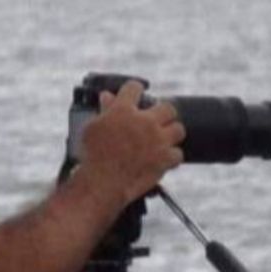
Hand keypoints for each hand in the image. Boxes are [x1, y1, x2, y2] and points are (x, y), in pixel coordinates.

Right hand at [78, 80, 184, 204]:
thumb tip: (106, 97)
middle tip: (156, 120)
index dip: (135, 90)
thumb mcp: (92, 128)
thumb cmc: (92, 156)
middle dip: (163, 113)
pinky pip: (178, 154)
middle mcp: (144, 121)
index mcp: (123, 109)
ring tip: (162, 140)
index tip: (136, 94)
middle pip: (168, 107)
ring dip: (171, 134)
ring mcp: (157, 140)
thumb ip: (103, 110)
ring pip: (178, 129)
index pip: (134, 87)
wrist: (101, 184)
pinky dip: (171, 157)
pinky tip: (163, 159)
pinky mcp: (165, 159)